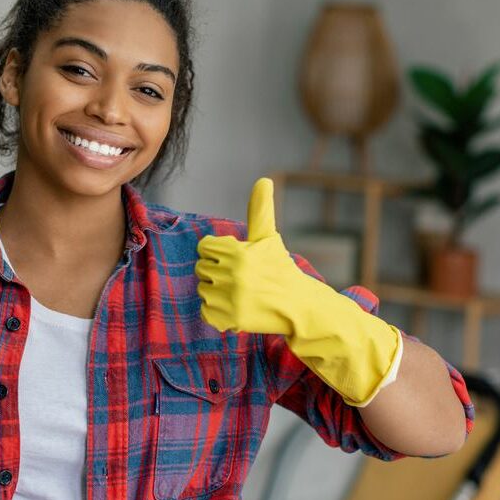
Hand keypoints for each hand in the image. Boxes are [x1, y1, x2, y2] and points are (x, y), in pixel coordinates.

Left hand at [195, 177, 299, 335]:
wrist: (297, 306)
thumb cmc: (280, 268)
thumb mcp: (269, 238)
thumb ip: (260, 210)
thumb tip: (263, 180)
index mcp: (238, 253)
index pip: (204, 247)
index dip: (218, 252)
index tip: (234, 259)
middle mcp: (232, 276)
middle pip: (201, 268)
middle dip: (218, 271)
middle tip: (240, 278)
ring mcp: (228, 299)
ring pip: (203, 289)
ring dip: (217, 291)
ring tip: (240, 293)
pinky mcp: (226, 320)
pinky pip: (205, 311)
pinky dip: (217, 311)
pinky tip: (237, 307)